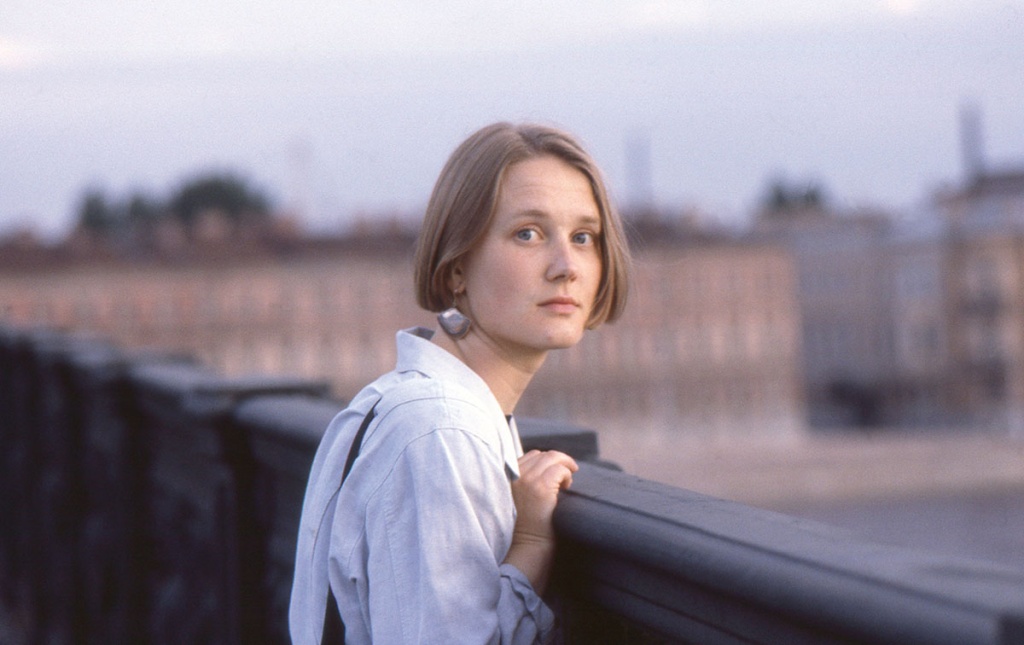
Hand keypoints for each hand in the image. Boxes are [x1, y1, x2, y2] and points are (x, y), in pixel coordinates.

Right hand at [504, 450, 577, 593]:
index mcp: (507, 477)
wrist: (528, 546)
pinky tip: (567, 487)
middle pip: (543, 455)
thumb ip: (528, 481)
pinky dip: (567, 475)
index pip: (531, 456)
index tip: (556, 473)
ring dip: (565, 467)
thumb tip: (551, 466)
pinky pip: (560, 470)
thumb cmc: (527, 526)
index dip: (547, 462)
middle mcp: (515, 475)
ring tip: (567, 483)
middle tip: (568, 475)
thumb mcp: (521, 498)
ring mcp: (527, 480)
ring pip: (553, 458)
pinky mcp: (540, 487)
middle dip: (559, 462)